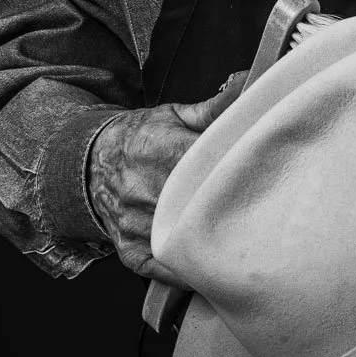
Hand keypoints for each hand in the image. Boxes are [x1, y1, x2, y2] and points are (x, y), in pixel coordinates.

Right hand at [86, 72, 248, 279]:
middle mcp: (149, 192)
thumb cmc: (137, 138)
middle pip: (204, 211)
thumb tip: (250, 84)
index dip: (242, 174)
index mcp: (164, 154)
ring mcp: (139, 227)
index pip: (214, 169)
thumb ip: (215, 107)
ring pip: (188, 247)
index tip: (267, 177)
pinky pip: (168, 271)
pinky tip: (210, 264)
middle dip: (235, 214)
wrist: (88, 163)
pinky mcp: (133, 252)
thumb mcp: (173, 116)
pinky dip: (190, 272)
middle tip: (266, 219)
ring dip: (216, 247)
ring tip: (245, 244)